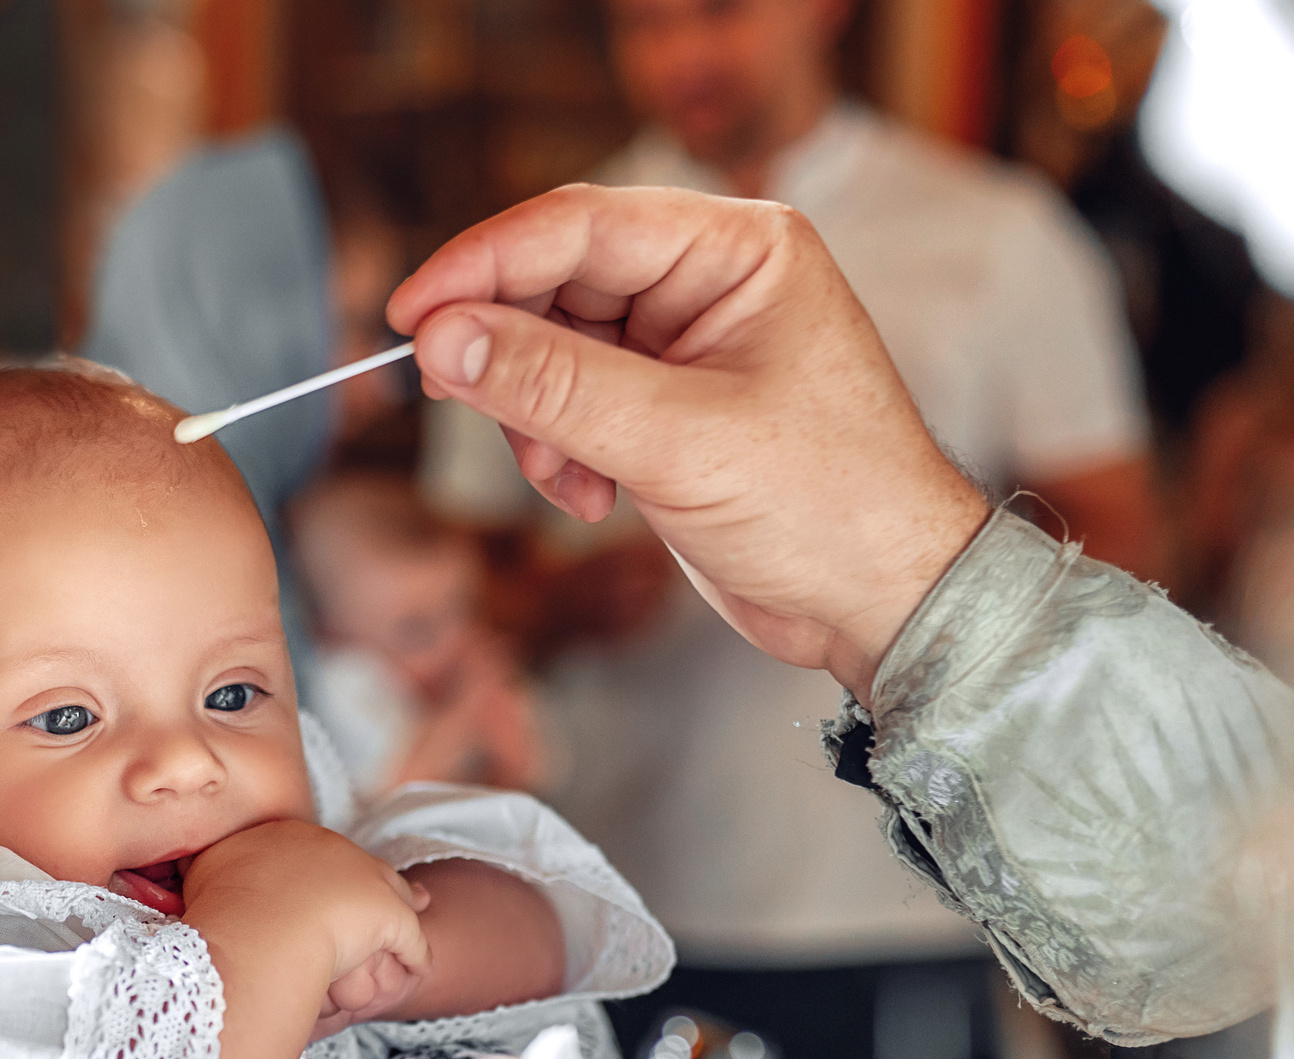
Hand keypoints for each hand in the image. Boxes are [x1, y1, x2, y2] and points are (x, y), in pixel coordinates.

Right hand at [184, 819, 431, 1026]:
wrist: (260, 924)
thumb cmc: (224, 905)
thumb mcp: (202, 876)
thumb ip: (205, 874)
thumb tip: (182, 877)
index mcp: (284, 835)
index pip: (311, 850)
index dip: (322, 868)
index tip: (325, 881)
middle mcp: (328, 848)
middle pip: (357, 862)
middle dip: (371, 877)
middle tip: (386, 891)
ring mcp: (363, 878)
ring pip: (392, 892)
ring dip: (402, 907)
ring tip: (416, 917)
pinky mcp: (389, 915)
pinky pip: (409, 941)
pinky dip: (415, 953)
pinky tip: (420, 965)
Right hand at [386, 184, 991, 700]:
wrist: (882, 600)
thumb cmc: (830, 506)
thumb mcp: (678, 442)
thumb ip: (553, 385)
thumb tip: (444, 339)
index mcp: (738, 248)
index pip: (578, 224)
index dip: (482, 263)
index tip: (410, 313)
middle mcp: (709, 281)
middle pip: (555, 283)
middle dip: (507, 353)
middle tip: (453, 396)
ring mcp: (684, 345)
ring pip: (550, 349)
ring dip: (534, 418)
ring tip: (567, 479)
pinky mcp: (665, 406)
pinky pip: (569, 402)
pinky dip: (558, 451)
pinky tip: (592, 498)